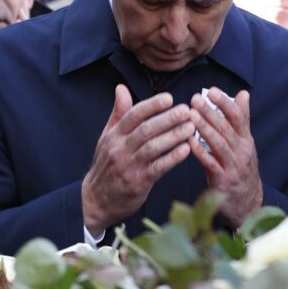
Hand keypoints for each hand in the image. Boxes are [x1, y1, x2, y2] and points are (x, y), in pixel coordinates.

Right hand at [81, 85, 193, 233]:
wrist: (96, 200)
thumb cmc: (106, 165)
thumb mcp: (107, 137)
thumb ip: (118, 113)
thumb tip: (121, 88)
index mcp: (114, 135)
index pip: (133, 115)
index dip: (152, 105)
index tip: (169, 98)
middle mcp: (120, 149)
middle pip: (146, 130)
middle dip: (167, 119)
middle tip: (186, 111)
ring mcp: (129, 166)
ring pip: (153, 147)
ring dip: (174, 136)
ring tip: (191, 127)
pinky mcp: (138, 183)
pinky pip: (158, 168)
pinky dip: (172, 158)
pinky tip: (186, 149)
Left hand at [188, 87, 262, 227]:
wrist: (248, 203)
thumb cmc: (241, 168)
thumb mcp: (245, 144)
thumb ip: (241, 119)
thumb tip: (243, 93)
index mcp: (246, 140)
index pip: (238, 117)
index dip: (225, 103)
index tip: (211, 91)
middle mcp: (242, 151)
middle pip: (226, 128)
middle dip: (210, 112)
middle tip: (195, 99)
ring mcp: (233, 166)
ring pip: (219, 144)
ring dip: (204, 128)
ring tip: (190, 115)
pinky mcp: (223, 180)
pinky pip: (211, 164)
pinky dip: (200, 152)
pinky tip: (188, 142)